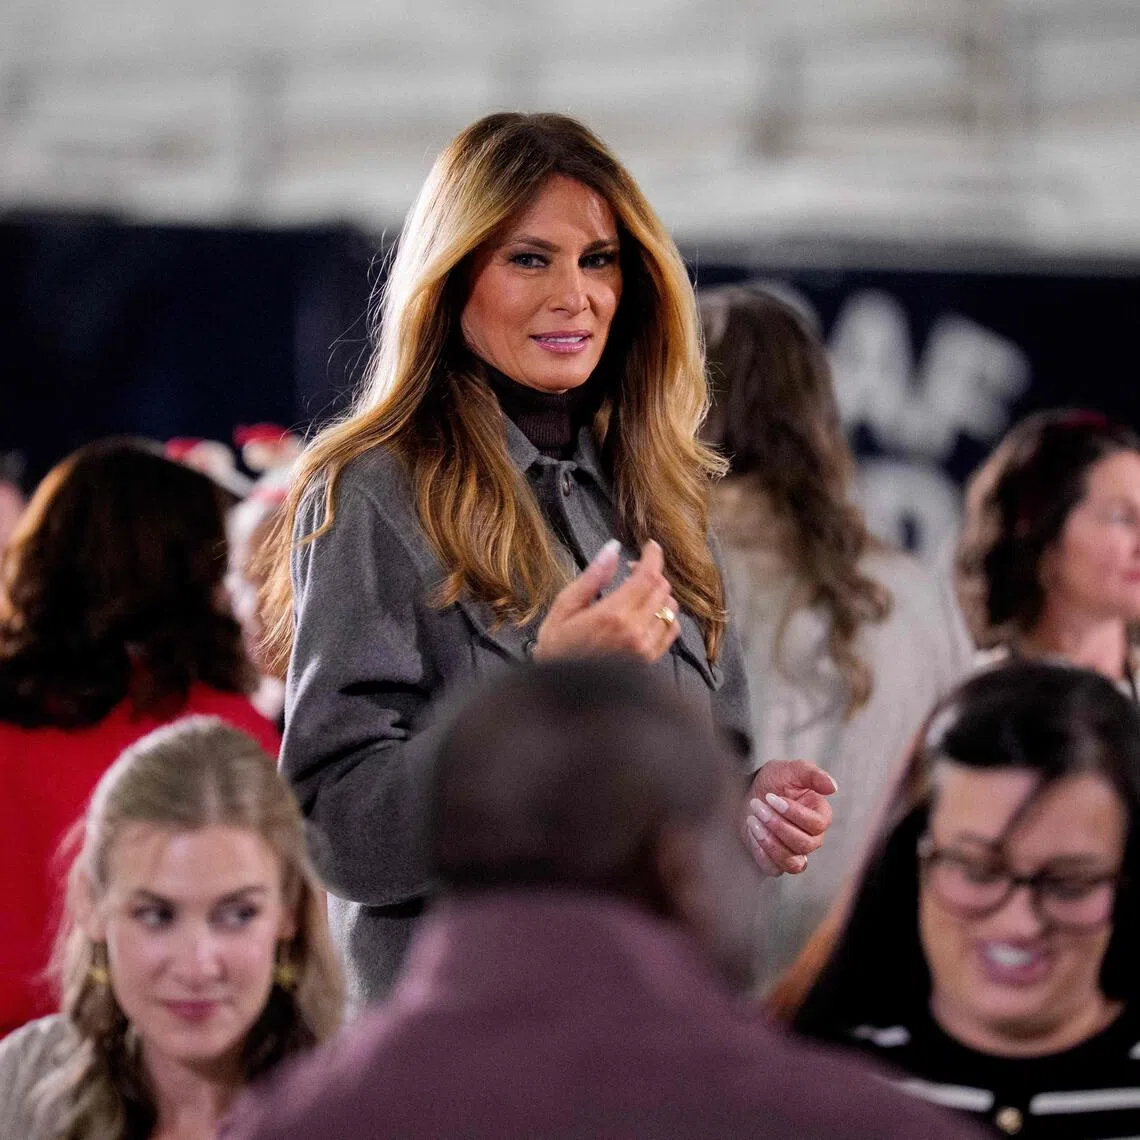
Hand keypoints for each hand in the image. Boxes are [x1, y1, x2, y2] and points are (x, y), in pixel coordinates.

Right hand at [533, 539, 680, 663]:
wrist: (561, 692)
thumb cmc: (557, 650)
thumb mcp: (564, 608)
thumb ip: (592, 577)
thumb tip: (613, 548)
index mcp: (612, 615)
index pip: (648, 576)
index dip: (653, 556)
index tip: (650, 546)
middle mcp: (634, 631)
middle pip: (661, 588)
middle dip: (651, 572)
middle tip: (632, 570)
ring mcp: (645, 648)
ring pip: (670, 607)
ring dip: (658, 593)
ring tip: (638, 593)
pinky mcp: (649, 660)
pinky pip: (672, 630)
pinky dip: (665, 616)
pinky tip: (647, 615)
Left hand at [742, 760, 836, 876]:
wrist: (748, 790)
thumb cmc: (774, 781)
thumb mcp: (792, 770)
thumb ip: (813, 775)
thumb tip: (833, 786)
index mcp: (819, 815)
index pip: (816, 824)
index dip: (794, 813)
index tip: (772, 798)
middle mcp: (811, 837)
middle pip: (804, 844)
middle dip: (777, 825)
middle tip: (758, 806)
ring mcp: (794, 852)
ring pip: (793, 863)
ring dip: (770, 842)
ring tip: (753, 820)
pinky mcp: (776, 861)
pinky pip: (775, 869)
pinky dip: (762, 854)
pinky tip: (753, 833)